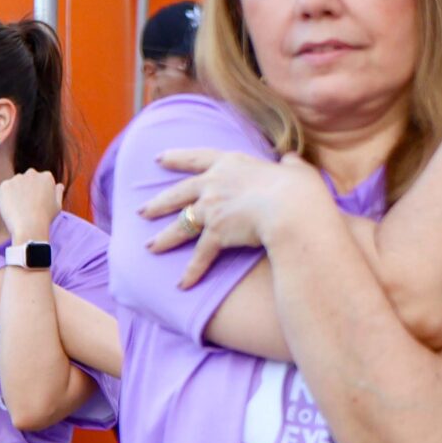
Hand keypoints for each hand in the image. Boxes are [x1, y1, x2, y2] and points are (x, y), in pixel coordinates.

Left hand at [0, 170, 61, 241]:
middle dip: (27, 188)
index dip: (39, 192)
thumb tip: (59, 185)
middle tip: (27, 205)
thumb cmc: (45, 218)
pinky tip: (12, 208)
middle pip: (28, 179)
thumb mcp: (57, 205)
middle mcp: (32, 173)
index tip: (37, 202)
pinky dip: (6, 197)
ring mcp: (17, 178)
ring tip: (19, 209)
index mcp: (46, 177)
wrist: (29, 226)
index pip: (41, 180)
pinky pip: (4, 190)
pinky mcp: (4, 185)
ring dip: (16, 192)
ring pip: (15, 184)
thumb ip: (58, 193)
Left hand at [140, 148, 332, 286]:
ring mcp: (212, 209)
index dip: (176, 158)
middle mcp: (214, 184)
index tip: (158, 159)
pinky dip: (191, 272)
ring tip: (149, 246)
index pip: (197, 158)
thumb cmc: (298, 189)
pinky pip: (200, 256)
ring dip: (164, 237)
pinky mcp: (216, 234)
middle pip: (179, 193)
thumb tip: (289, 161)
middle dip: (158, 202)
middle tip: (143, 210)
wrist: (291, 210)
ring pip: (180, 224)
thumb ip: (290, 163)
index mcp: (231, 163)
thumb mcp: (296, 169)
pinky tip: (182, 284)